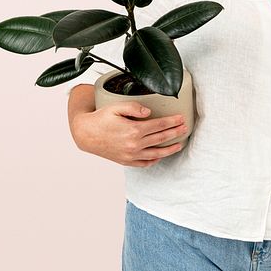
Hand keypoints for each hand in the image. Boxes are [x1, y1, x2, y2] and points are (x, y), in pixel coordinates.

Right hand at [69, 100, 186, 167]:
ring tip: (179, 144)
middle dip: (175, 133)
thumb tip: (149, 112)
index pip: (159, 125)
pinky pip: (144, 163)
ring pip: (156, 154)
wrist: (86, 134)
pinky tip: (160, 156)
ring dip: (170, 149)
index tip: (181, 118)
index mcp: (134, 130)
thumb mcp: (116, 107)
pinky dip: (154, 160)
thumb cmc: (101, 119)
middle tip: (185, 128)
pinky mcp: (126, 161)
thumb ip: (134, 107)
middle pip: (161, 138)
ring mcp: (130, 155)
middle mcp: (134, 144)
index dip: (172, 121)